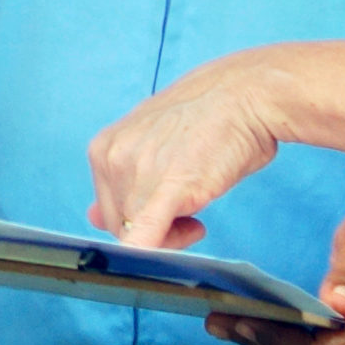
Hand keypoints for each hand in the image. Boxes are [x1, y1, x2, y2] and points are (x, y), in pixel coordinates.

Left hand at [88, 57, 279, 248]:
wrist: (249, 94)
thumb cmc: (212, 114)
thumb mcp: (154, 138)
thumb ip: (124, 178)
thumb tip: (95, 216)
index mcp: (105, 146)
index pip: (108, 206)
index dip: (137, 217)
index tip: (164, 210)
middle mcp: (112, 159)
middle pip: (121, 224)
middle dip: (155, 228)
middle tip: (190, 216)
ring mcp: (136, 174)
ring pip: (139, 235)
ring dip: (173, 234)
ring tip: (199, 215)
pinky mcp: (166, 191)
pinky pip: (144, 241)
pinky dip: (159, 249)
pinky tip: (193, 230)